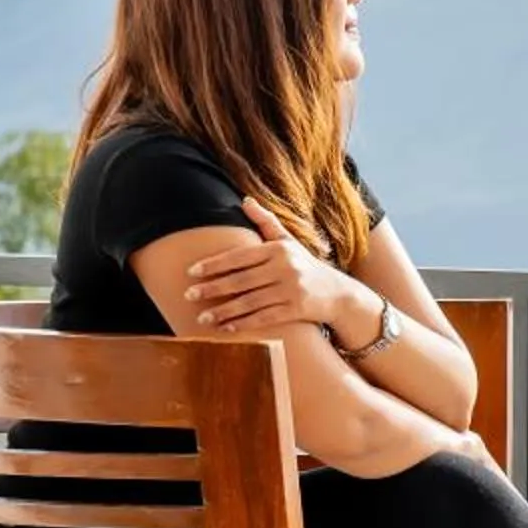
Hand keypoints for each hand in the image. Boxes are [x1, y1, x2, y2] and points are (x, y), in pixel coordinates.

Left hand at [184, 199, 369, 334]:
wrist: (337, 293)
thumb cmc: (305, 265)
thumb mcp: (288, 241)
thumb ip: (266, 222)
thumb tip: (245, 200)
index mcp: (279, 249)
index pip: (240, 257)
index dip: (214, 264)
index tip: (192, 271)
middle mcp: (285, 268)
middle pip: (241, 280)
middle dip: (212, 288)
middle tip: (189, 294)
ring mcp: (292, 290)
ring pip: (250, 302)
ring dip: (224, 311)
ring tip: (201, 317)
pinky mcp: (296, 310)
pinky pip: (264, 318)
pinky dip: (243, 323)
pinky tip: (225, 327)